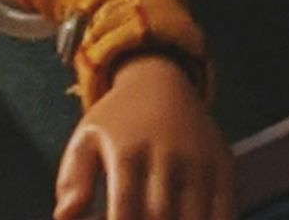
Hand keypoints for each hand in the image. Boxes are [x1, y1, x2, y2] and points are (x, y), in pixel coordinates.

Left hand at [54, 55, 234, 219]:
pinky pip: (225, 213)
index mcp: (128, 152)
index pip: (125, 210)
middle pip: (161, 218)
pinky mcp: (223, 168)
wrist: (159, 82)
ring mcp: (199, 164)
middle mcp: (167, 157)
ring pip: (195, 219)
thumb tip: (63, 218)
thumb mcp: (86, 139)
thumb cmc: (117, 120)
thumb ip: (73, 181)